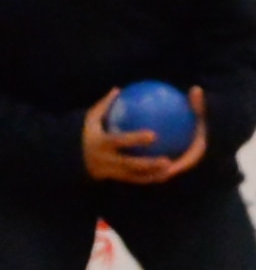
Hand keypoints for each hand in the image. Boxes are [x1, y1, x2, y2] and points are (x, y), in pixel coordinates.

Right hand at [79, 92, 202, 186]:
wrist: (69, 157)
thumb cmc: (85, 133)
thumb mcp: (90, 119)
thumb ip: (104, 105)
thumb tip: (118, 89)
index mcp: (100, 143)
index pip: (119, 141)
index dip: (135, 139)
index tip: (154, 135)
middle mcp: (106, 160)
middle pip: (130, 164)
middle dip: (148, 163)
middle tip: (168, 160)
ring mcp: (111, 172)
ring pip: (135, 176)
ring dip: (153, 174)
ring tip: (172, 170)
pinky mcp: (115, 178)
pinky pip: (135, 180)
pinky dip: (150, 178)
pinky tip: (166, 174)